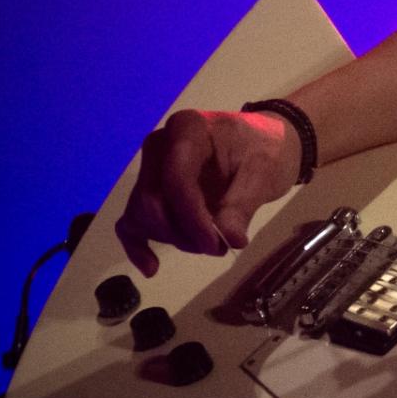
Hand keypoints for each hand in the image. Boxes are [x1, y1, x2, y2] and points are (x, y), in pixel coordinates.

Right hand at [114, 109, 303, 276]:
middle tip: (220, 247)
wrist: (265, 144)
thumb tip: (229, 239)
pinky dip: (138, 244)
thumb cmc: (265, 151)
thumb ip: (243, 205)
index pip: (176, 178)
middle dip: (183, 232)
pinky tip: (151, 267)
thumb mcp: (265, 172)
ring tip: (212, 247)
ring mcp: (150, 169)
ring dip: (173, 239)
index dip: (191, 217)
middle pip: (152, 200)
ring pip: (142, 213)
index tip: (215, 244)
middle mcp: (159, 146)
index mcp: (187, 130)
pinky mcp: (150, 191)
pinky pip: (131, 219)